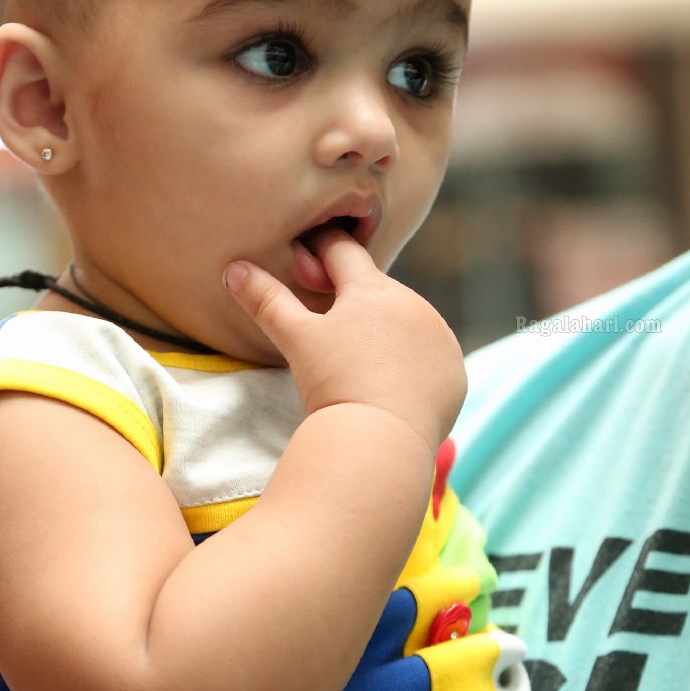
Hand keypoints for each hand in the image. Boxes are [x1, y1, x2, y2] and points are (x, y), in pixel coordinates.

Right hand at [224, 228, 464, 454]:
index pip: (343, 251)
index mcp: (373, 288)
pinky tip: (393, 384)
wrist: (383, 440)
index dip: (320, 249)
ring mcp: (440, 338)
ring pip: (407, 323)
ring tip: (362, 359)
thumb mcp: (296, 339)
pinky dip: (412, 364)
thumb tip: (234, 268)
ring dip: (387, 331)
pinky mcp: (455, 372)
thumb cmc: (335, 383)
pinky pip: (430, 357)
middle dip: (355, 299)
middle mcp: (414, 304)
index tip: (306, 256)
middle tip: (330, 320)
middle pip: (377, 290)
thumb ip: (267, 300)